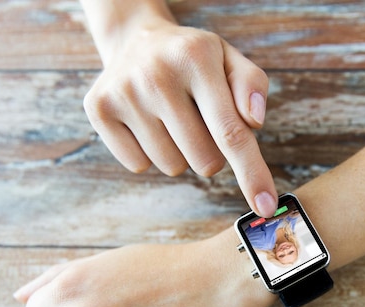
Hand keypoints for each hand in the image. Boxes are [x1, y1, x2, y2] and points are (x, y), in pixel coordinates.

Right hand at [83, 16, 277, 216]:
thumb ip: (251, 86)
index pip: (230, 132)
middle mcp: (156, 75)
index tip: (266, 207)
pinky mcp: (98, 110)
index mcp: (196, 58)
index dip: (251, 174)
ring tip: (172, 117)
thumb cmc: (194, 59)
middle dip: (213, 152)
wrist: (136, 41)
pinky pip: (139, 165)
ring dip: (181, 153)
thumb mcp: (230, 59)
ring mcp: (123, 93)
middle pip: (205, 160)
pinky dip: (150, 153)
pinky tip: (148, 122)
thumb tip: (254, 122)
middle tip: (200, 120)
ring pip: (173, 166)